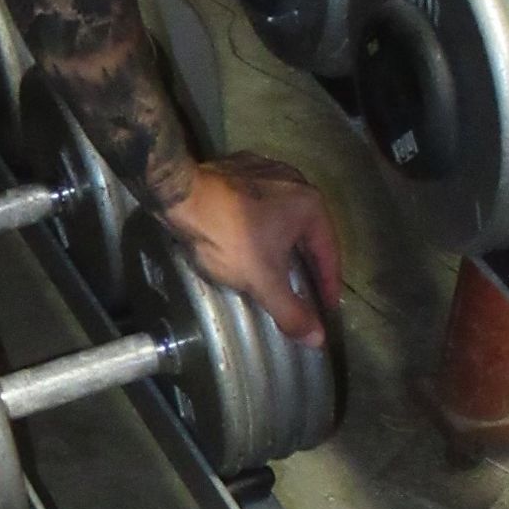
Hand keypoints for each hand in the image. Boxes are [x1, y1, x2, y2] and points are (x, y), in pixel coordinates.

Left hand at [161, 153, 341, 348]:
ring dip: (284, 245)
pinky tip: (253, 243)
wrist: (179, 195)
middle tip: (308, 293)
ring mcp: (264, 171)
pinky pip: (259, 206)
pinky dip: (262, 228)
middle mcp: (294, 181)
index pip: (329, 252)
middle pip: (308, 233)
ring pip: (283, 218)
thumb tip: (317, 339)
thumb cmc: (229, 236)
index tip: (328, 307)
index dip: (329, 284)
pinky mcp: (238, 170)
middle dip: (307, 265)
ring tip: (282, 271)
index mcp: (309, 204)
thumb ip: (291, 311)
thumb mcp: (262, 280)